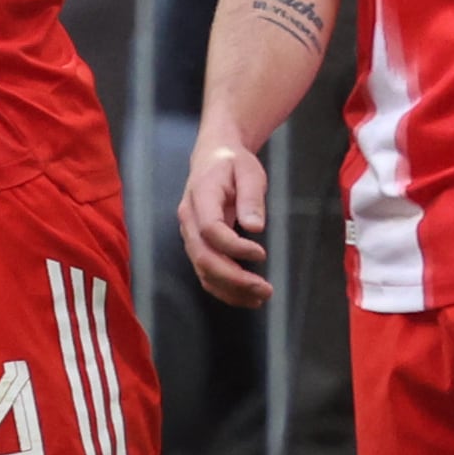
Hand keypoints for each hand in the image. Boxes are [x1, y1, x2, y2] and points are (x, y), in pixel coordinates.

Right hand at [178, 135, 274, 305]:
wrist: (212, 157)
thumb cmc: (232, 163)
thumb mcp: (249, 171)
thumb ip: (252, 197)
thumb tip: (255, 227)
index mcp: (200, 196)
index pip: (210, 229)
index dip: (234, 247)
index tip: (261, 253)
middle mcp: (189, 219)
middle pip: (203, 257)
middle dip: (234, 278)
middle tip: (265, 289)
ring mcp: (190, 234)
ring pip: (203, 270)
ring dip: (230, 289)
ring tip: (260, 297)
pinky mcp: (197, 245)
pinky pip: (205, 272)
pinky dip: (224, 289)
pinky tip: (246, 297)